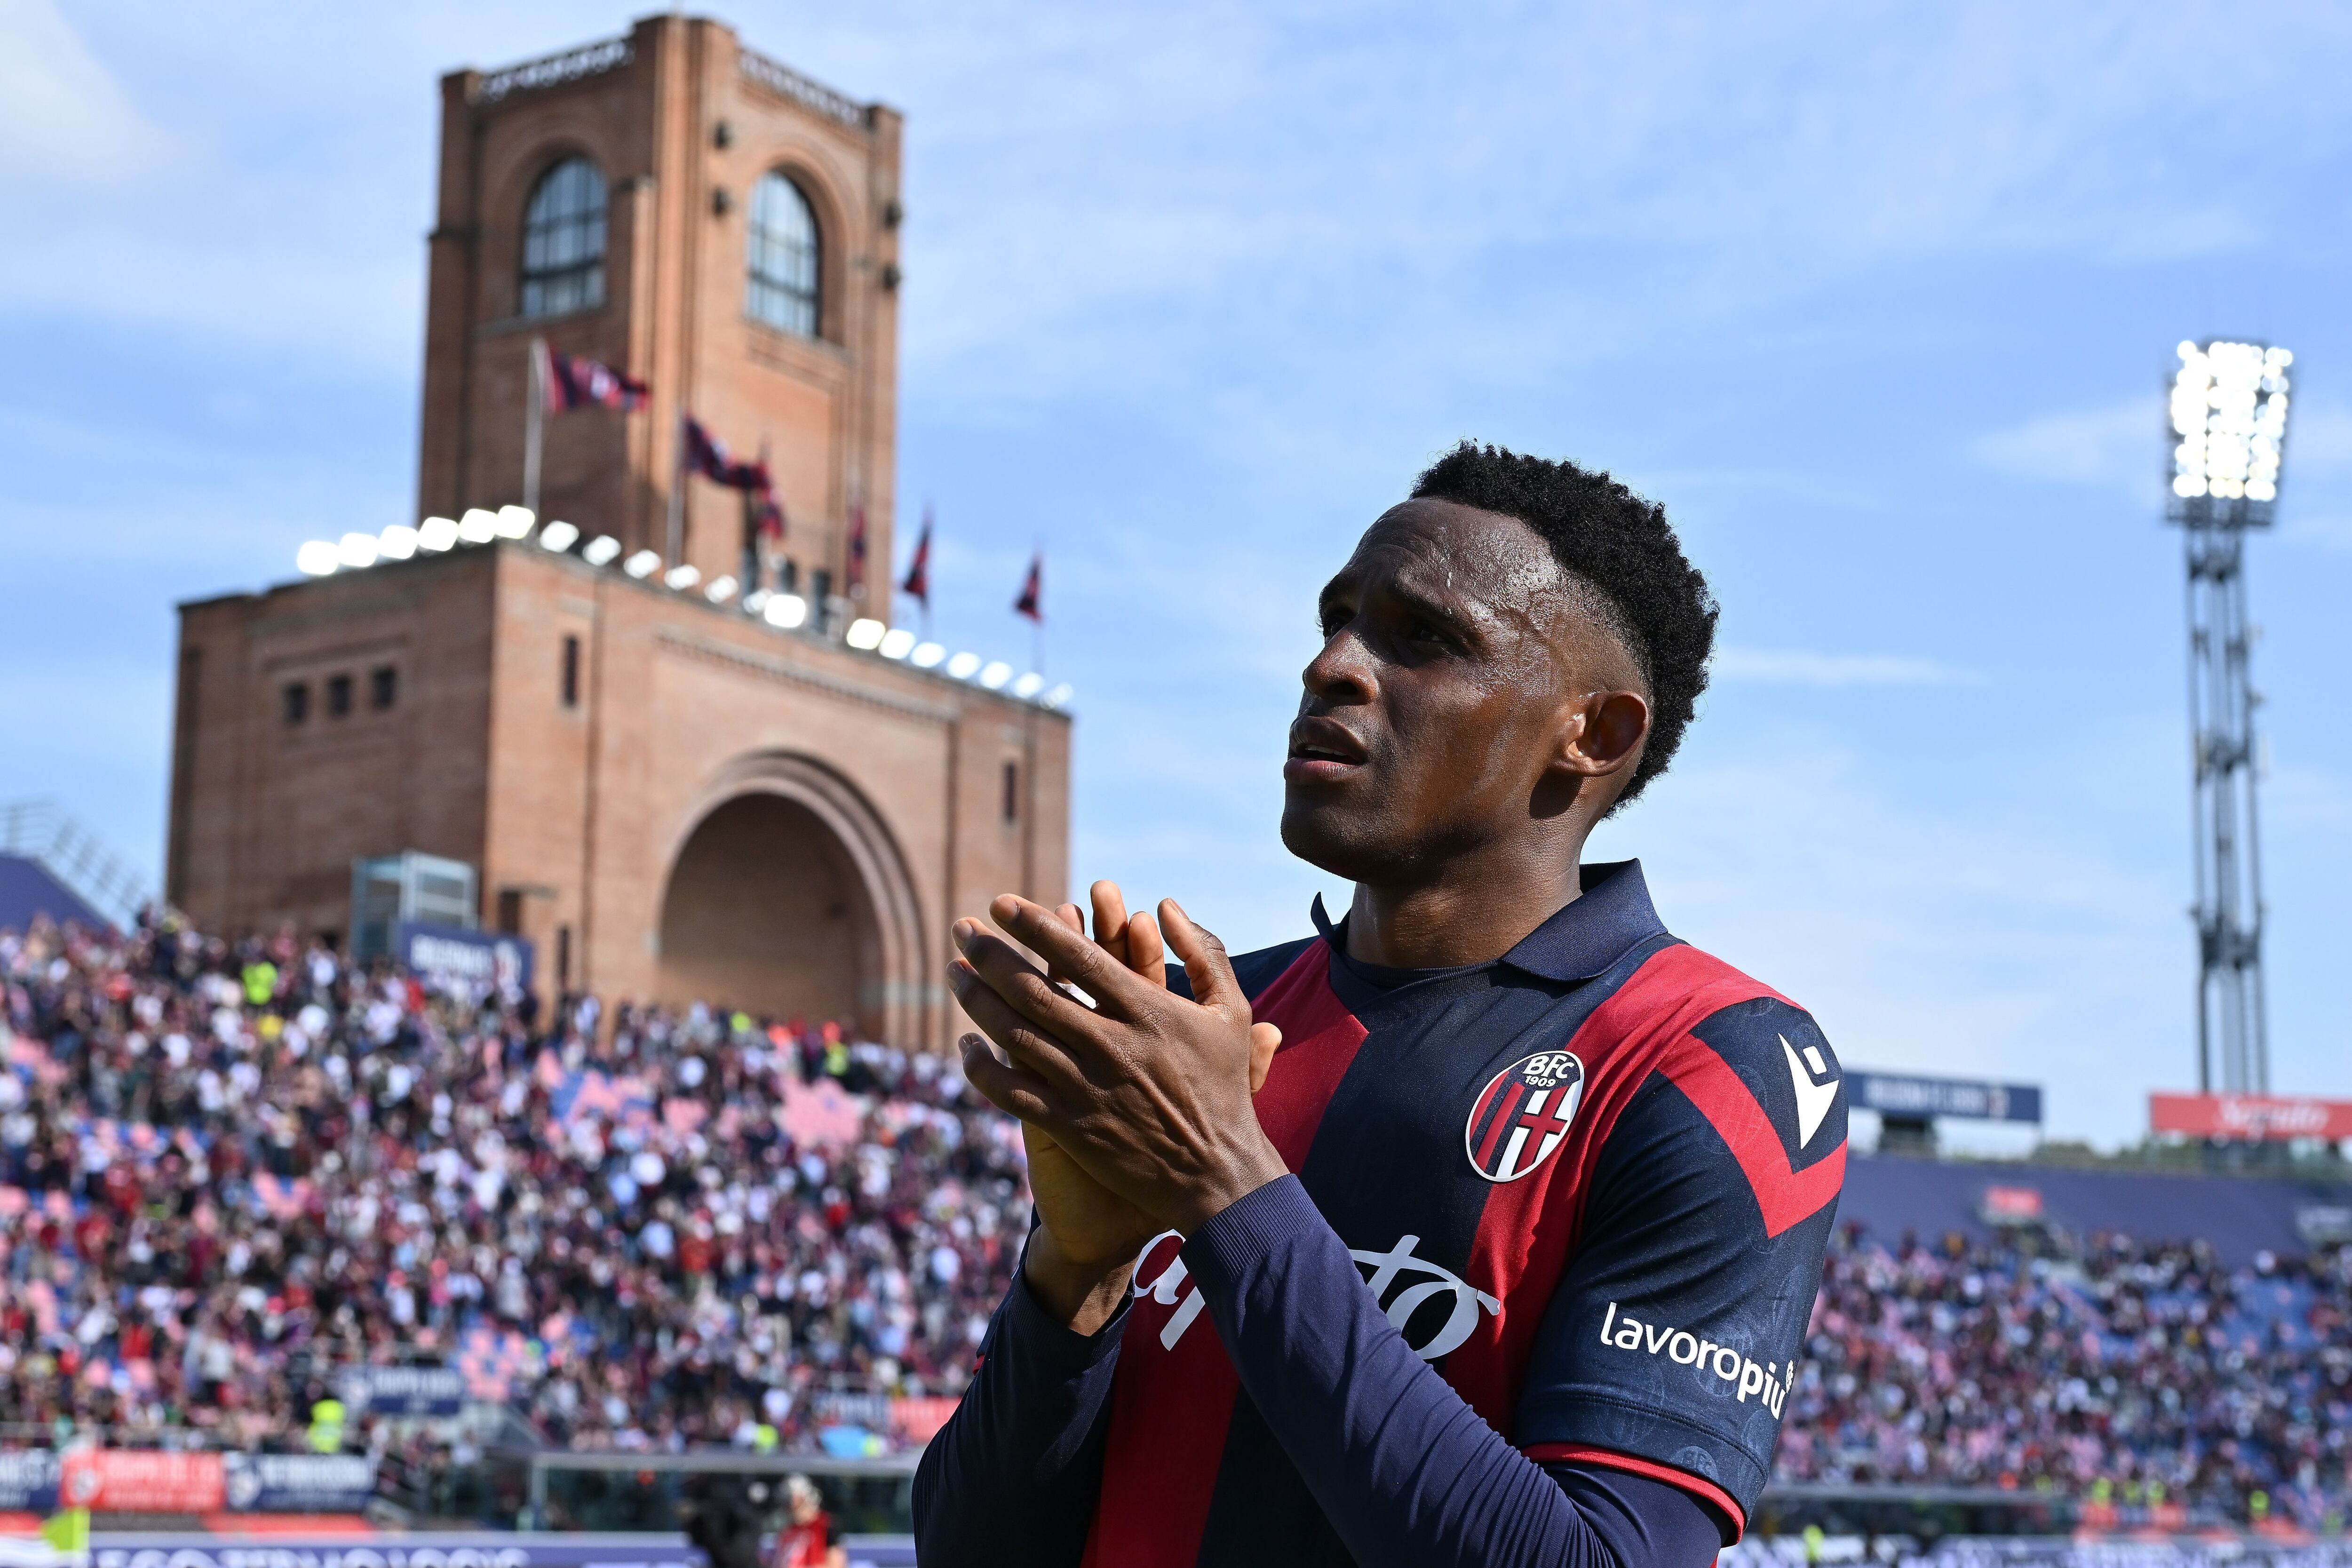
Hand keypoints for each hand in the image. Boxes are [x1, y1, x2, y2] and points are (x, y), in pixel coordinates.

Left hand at [952, 892, 1287, 1237]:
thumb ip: (1204, 953)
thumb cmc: (1224, 1087)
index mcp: (1149, 1011)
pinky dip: (982, 1068)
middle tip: (962, 928)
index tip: (1002, 904)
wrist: (1218, 1176)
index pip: (1079, 957)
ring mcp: (1087, 1088)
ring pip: (1016, 1035)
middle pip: (1035, 990)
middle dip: (991, 955)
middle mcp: (1112, 1045)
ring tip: (953, 971)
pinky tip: (965, 1045)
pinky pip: (1012, 1092)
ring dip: (977, 1000)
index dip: (1035, 927)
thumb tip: (1166, 906)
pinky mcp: (1071, 1128)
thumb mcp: (1232, 1013)